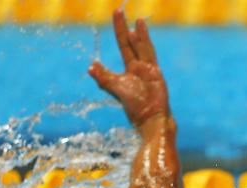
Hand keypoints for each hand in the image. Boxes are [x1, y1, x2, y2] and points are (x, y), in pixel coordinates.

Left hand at [89, 10, 169, 128]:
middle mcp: (139, 66)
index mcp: (130, 70)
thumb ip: (104, 78)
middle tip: (119, 11)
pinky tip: (138, 31)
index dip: (119, 31)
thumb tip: (91, 67)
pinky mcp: (155, 72)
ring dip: (138, 33)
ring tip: (136, 19)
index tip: (116, 16)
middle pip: (131, 42)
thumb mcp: (116, 89)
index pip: (123, 45)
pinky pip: (148, 53)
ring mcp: (149, 68)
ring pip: (141, 46)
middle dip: (124, 27)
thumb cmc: (134, 107)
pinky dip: (143, 42)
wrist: (150, 118)